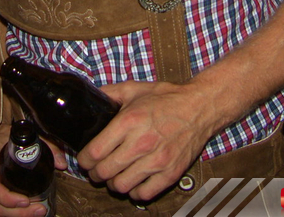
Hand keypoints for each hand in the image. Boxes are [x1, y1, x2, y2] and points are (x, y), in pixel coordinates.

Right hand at [0, 122, 65, 216]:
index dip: (8, 199)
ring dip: (15, 216)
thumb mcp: (21, 136)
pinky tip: (23, 214)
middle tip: (40, 210)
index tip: (26, 201)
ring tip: (36, 213)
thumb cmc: (1, 137)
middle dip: (18, 213)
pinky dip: (7, 216)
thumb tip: (62, 163)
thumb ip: (45, 146)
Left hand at [77, 80, 215, 202]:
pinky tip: (133, 182)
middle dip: (95, 173)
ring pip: (121, 186)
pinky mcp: (170, 173)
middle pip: (105, 172)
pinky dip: (134, 192)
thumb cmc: (167, 98)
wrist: (200, 107)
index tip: (84, 159)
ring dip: (113, 183)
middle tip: (96, 169)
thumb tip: (92, 98)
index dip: (84, 160)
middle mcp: (141, 143)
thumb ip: (110, 93)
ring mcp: (157, 161)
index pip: (94, 152)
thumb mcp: (134, 89)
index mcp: (129, 122)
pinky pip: (144, 194)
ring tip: (114, 176)